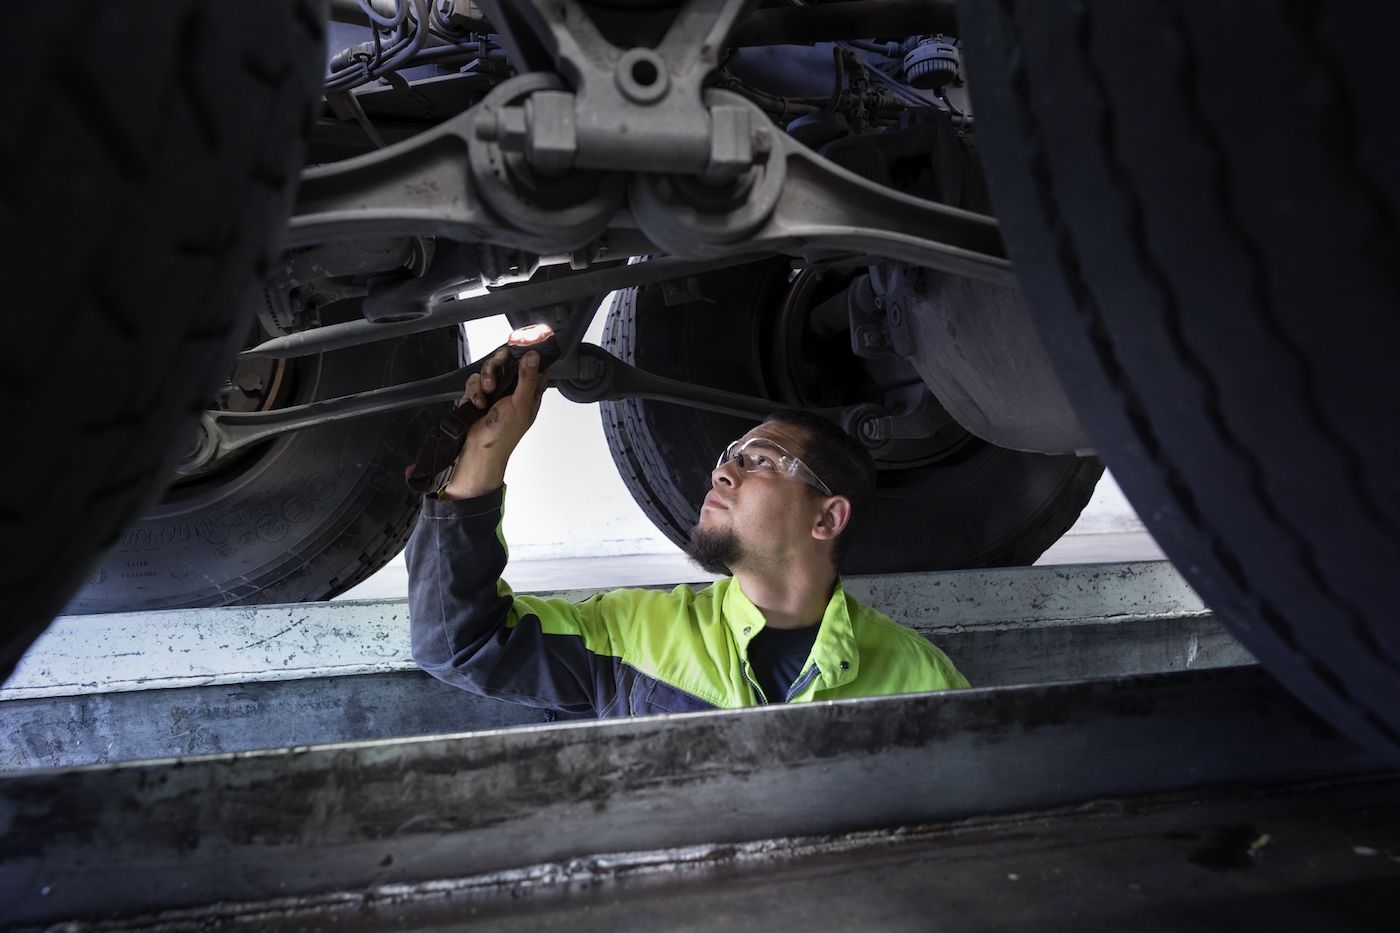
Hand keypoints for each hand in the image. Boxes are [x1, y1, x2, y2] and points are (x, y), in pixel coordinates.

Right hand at [438, 348, 547, 499]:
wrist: (479, 449)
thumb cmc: (505, 434)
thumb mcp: (521, 404)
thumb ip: (527, 378)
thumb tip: (534, 356)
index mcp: (529, 393)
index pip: (534, 367)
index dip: (530, 355)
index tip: (523, 345)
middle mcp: (512, 390)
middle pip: (508, 363)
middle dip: (501, 362)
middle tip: (501, 362)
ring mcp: (494, 392)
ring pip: (489, 369)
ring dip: (486, 377)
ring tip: (487, 391)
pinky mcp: (477, 395)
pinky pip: (474, 381)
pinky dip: (474, 391)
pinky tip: (478, 403)